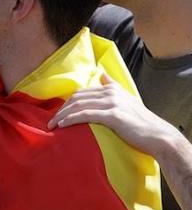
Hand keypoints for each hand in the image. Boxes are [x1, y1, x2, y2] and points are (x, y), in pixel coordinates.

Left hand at [48, 73, 180, 157]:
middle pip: (77, 97)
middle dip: (61, 109)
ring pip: (78, 105)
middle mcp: (111, 92)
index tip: (57, 113)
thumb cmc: (140, 122)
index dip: (66, 102)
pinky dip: (71, 119)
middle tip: (50, 121)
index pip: (81, 92)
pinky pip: (85, 115)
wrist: (158, 135)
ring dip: (62, 115)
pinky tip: (62, 125)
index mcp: (112, 88)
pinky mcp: (113, 115)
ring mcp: (112, 102)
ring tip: (52, 125)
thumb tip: (101, 74)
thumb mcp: (127, 99)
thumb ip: (113, 86)